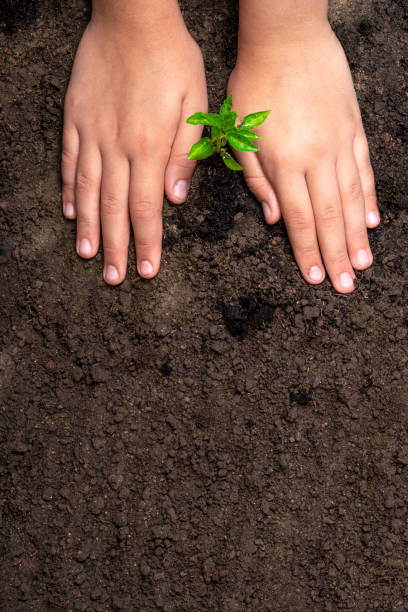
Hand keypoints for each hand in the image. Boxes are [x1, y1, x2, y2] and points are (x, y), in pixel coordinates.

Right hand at [62, 13, 206, 282]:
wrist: (133, 18)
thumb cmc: (172, 60)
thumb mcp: (194, 107)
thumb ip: (184, 157)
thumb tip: (175, 200)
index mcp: (149, 148)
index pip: (147, 208)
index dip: (147, 243)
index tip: (146, 270)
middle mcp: (117, 148)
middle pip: (116, 208)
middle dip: (116, 247)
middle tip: (114, 278)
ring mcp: (92, 134)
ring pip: (89, 191)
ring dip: (89, 227)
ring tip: (89, 255)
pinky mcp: (76, 119)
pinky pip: (71, 161)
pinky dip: (71, 189)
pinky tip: (71, 211)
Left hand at [228, 24, 379, 292]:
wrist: (288, 37)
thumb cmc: (254, 84)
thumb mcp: (240, 133)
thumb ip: (256, 180)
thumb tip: (274, 218)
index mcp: (284, 163)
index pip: (299, 219)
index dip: (307, 252)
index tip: (315, 278)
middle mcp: (317, 158)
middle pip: (329, 217)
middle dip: (337, 255)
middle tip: (346, 285)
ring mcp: (340, 144)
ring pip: (352, 199)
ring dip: (357, 236)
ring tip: (363, 263)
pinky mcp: (354, 129)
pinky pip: (364, 171)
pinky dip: (368, 199)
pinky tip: (372, 221)